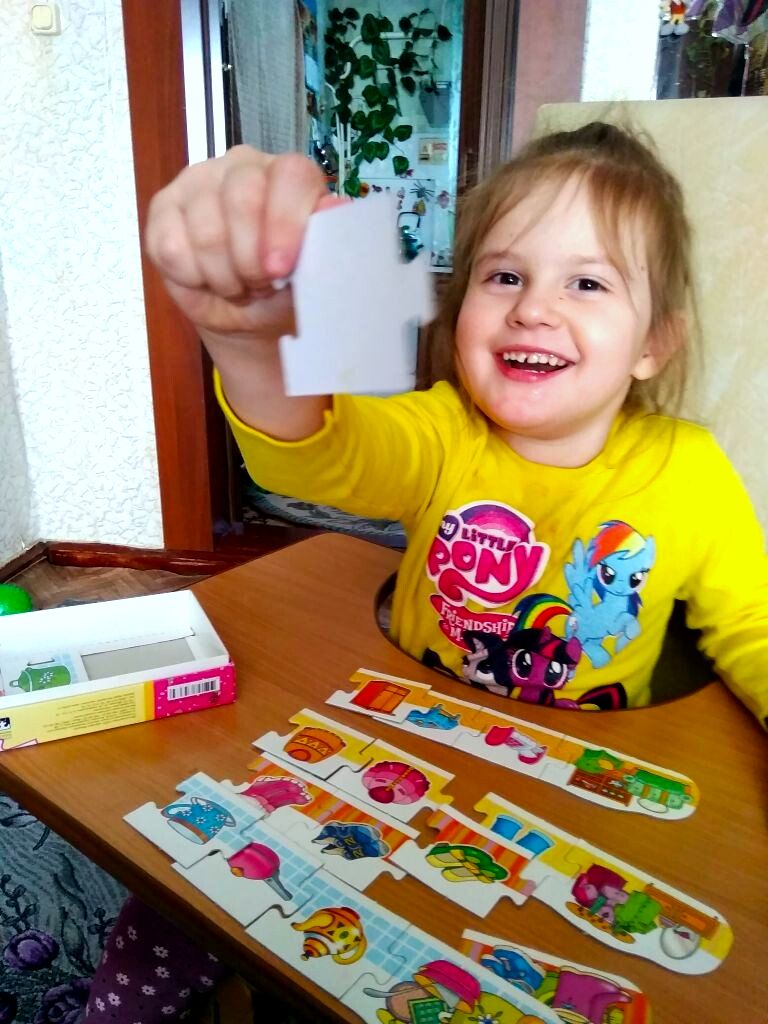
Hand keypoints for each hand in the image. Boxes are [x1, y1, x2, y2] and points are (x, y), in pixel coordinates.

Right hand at [145, 145, 344, 343]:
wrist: (247, 315)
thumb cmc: (285, 289)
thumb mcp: (314, 274)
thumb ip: (325, 241)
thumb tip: (334, 209)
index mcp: (289, 175)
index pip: (290, 175)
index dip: (285, 223)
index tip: (281, 269)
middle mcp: (242, 166)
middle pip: (242, 199)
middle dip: (251, 260)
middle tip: (261, 284)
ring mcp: (197, 182)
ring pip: (206, 232)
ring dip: (225, 276)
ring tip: (238, 285)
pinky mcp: (162, 209)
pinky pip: (172, 248)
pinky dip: (193, 277)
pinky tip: (206, 279)